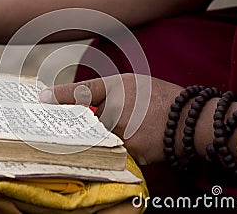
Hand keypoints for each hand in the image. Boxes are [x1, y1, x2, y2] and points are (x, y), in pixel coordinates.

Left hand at [39, 73, 183, 164]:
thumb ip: (113, 96)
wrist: (194, 120)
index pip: (82, 90)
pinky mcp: (129, 148)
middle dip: (104, 123)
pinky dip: (132, 147)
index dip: (61, 94)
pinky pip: (121, 151)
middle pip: (94, 120)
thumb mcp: (138, 87)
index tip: (42, 98)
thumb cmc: (167, 100)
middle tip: (128, 118)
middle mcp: (115, 105)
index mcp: (118, 85)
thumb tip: (92, 110)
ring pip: (108, 137)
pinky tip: (149, 138)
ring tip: (145, 126)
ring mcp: (121, 128)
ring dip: (120, 136)